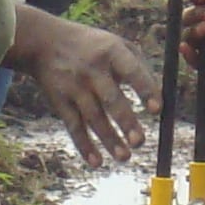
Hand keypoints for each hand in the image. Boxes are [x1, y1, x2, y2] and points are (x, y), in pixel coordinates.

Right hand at [16, 12, 156, 168]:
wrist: (44, 42)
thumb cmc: (91, 46)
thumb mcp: (115, 43)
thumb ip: (139, 66)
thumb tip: (160, 97)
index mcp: (111, 52)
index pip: (131, 71)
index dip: (145, 89)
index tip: (157, 109)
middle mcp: (92, 70)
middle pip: (111, 99)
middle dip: (126, 122)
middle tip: (139, 142)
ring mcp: (74, 87)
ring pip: (93, 117)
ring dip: (109, 140)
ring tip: (125, 157)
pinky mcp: (60, 102)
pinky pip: (73, 126)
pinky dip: (84, 146)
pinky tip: (97, 162)